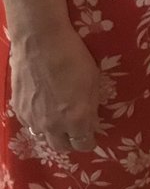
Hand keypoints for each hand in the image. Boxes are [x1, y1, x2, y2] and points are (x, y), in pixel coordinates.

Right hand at [10, 25, 100, 152]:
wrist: (40, 41)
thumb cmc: (73, 55)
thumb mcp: (93, 79)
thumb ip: (91, 106)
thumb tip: (89, 120)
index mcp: (76, 119)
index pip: (83, 144)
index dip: (88, 140)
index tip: (91, 135)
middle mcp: (53, 126)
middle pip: (61, 147)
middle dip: (70, 141)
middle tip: (75, 130)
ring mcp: (32, 119)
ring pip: (43, 136)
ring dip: (52, 132)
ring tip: (57, 118)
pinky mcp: (18, 109)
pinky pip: (29, 123)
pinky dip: (37, 120)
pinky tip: (42, 106)